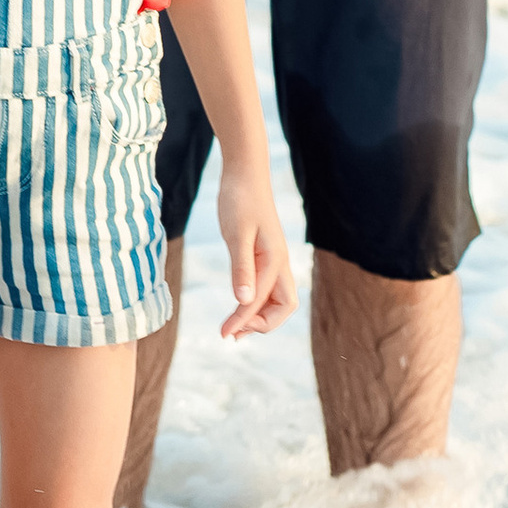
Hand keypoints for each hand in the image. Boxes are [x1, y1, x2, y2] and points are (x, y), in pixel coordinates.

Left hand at [216, 172, 294, 338]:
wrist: (244, 173)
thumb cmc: (239, 199)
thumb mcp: (236, 234)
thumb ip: (241, 267)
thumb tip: (244, 302)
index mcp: (275, 259)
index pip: (261, 301)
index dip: (244, 320)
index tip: (224, 333)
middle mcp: (280, 263)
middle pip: (283, 307)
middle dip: (261, 324)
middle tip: (232, 333)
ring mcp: (274, 260)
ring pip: (276, 299)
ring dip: (257, 316)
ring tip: (232, 327)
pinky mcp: (264, 256)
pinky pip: (266, 287)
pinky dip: (253, 301)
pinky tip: (237, 305)